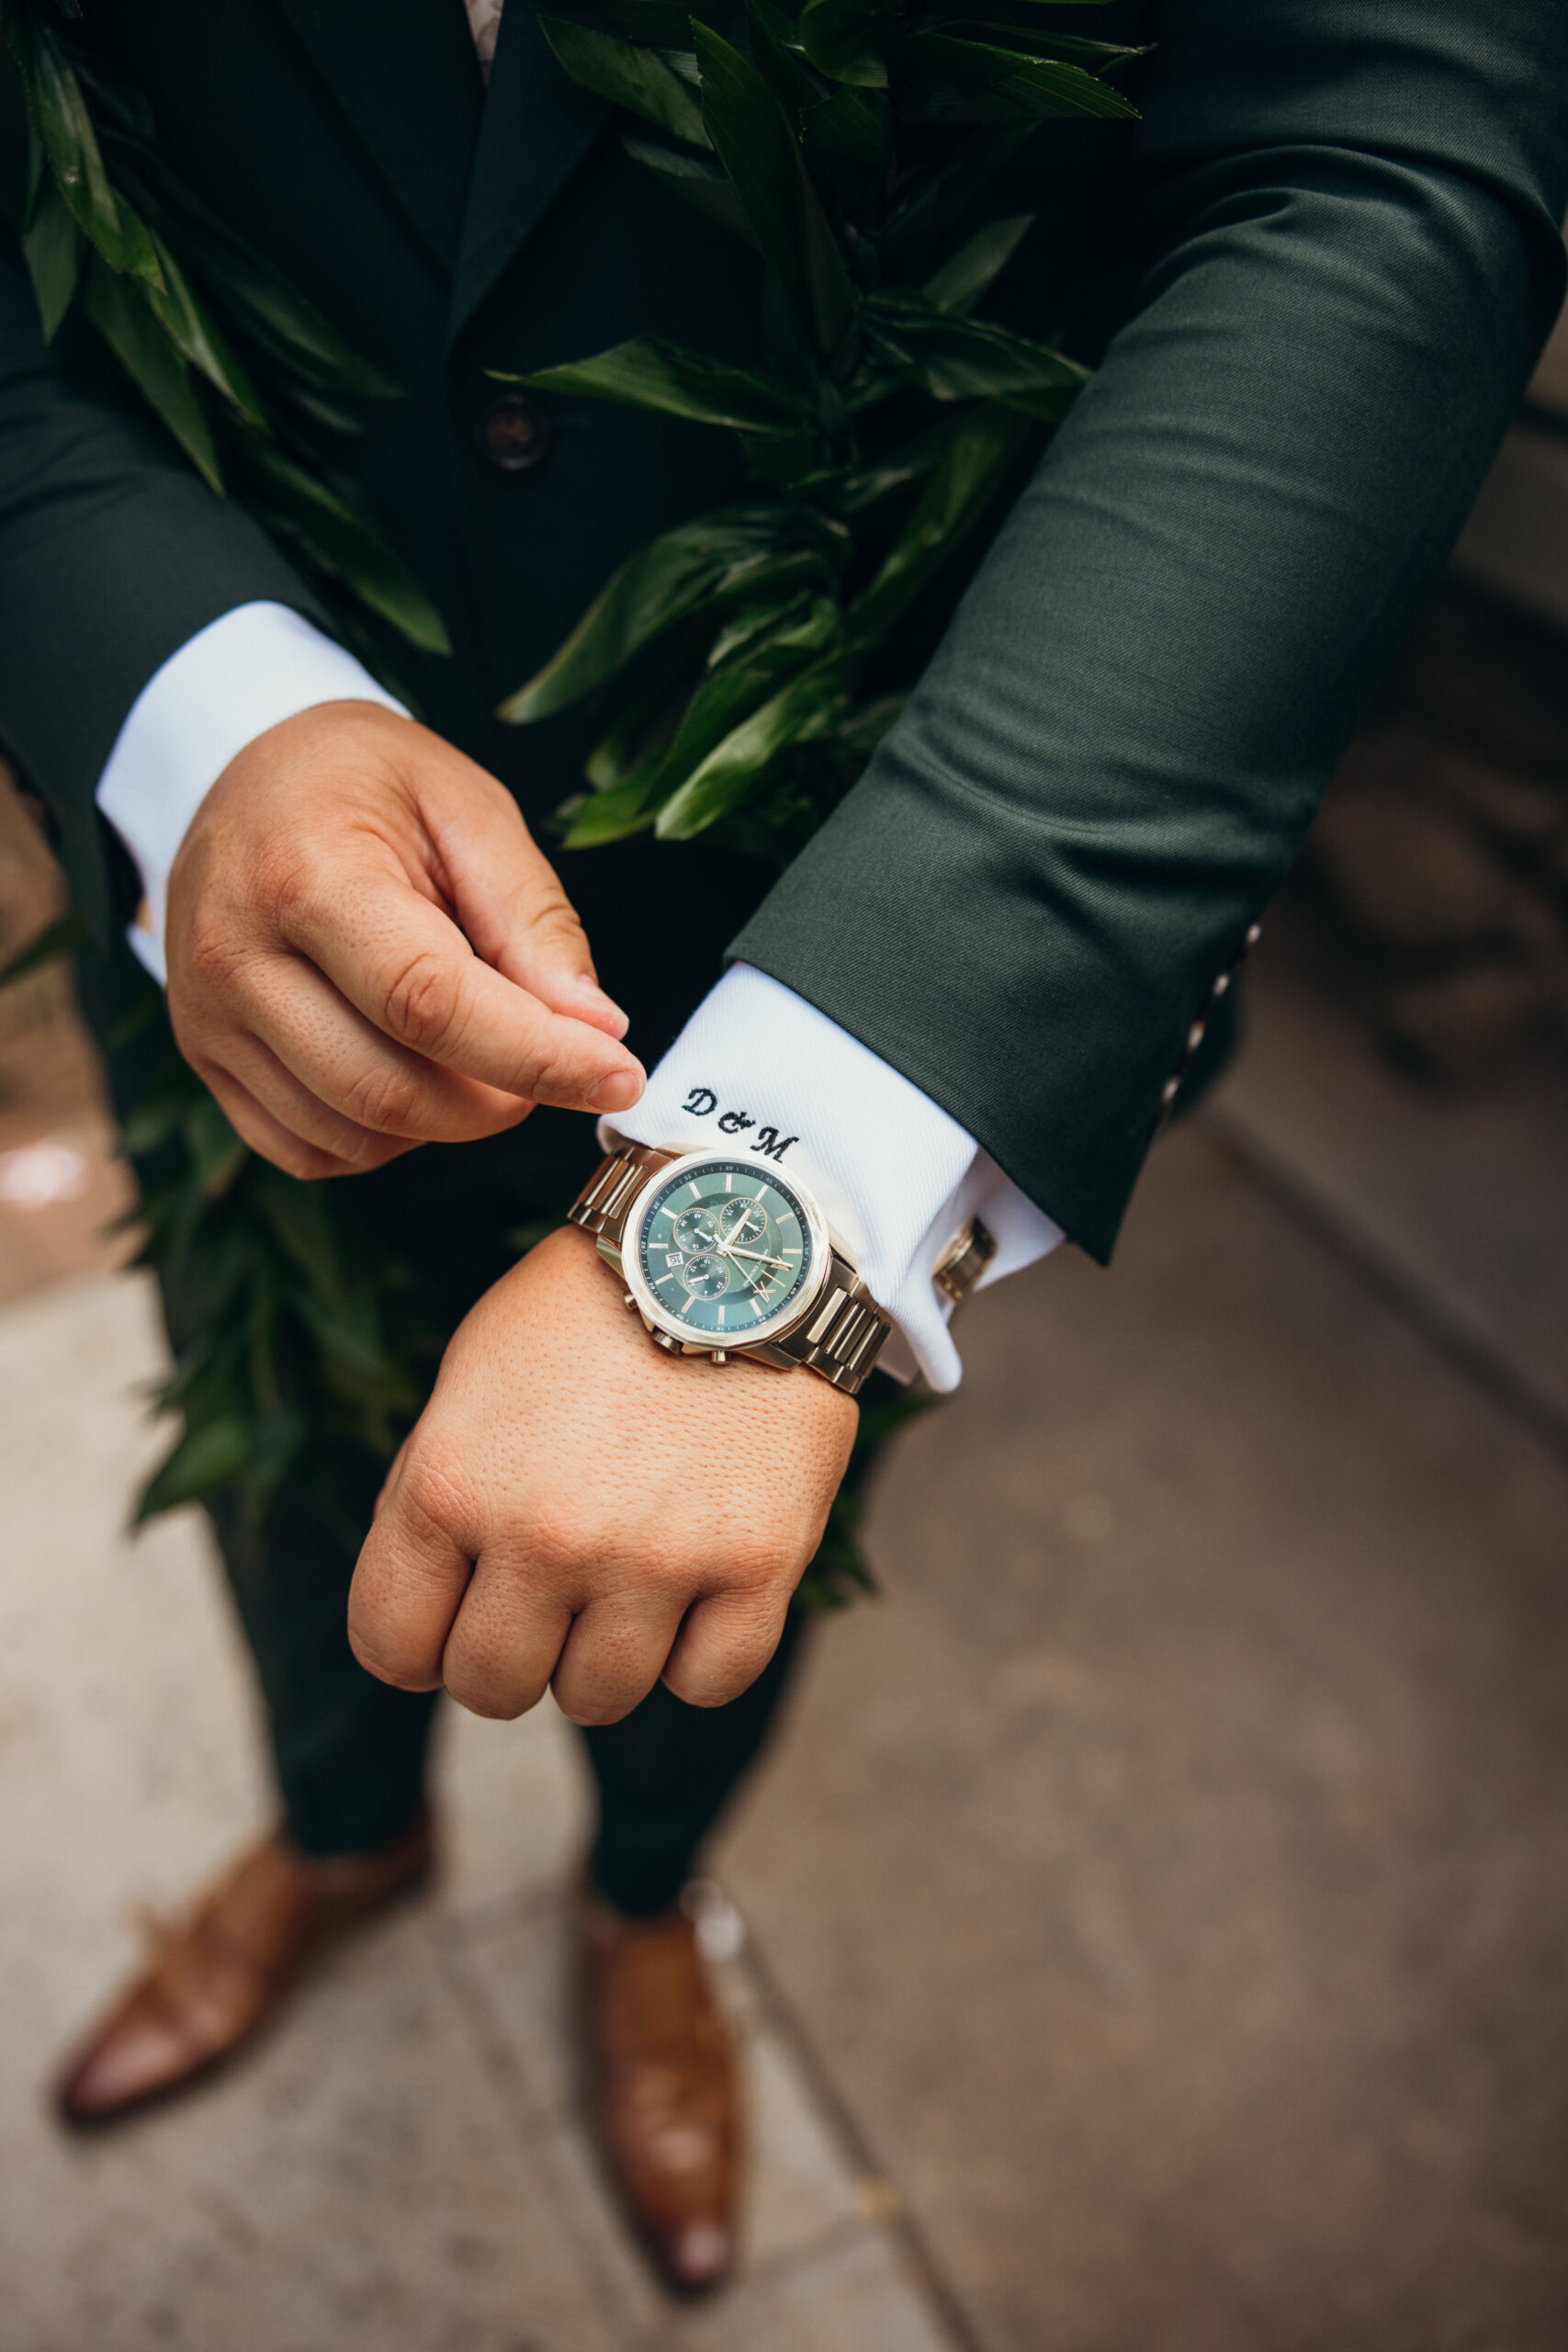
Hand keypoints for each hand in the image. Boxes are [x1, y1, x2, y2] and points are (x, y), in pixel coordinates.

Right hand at [164, 701, 643, 1178]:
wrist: (247, 768)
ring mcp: (207, 1016)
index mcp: (305, 872)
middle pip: (390, 1088)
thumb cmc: (365, 784)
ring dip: (447, 1121)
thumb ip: (534, 923)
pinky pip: (309, 1149)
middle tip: (550, 1054)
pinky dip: (383, 1138)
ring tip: (475, 1048)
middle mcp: (237, 954)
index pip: (429, 1003)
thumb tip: (596, 1030)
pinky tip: (411, 1071)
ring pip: (355, 1132)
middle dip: (499, 1099)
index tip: (618, 1074)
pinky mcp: (204, 1058)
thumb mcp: (469, 812)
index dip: (536, 1056)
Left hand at [347, 1225, 856, 1721]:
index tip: (453, 1616)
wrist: (735, 1241)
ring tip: (626, 1576)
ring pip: (598, 1699)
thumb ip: (432, 1496)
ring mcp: (657, 1558)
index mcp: (452, 1484)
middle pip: (492, 1687)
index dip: (416, 1643)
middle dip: (510, 1653)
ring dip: (604, 1654)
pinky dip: (698, 1652)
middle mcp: (546, 1536)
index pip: (391, 1647)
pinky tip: (697, 1587)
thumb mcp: (468, 1377)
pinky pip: (708, 1681)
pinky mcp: (758, 1565)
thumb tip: (420, 1617)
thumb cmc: (589, 1308)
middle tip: (546, 1596)